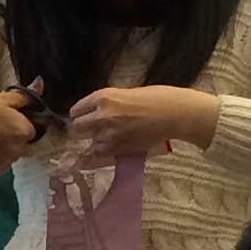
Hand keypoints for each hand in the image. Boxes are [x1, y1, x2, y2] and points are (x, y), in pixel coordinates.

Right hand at [0, 90, 41, 174]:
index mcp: (23, 131)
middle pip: (27, 146)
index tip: (9, 119)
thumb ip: (25, 95)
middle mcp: (18, 150)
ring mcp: (5, 163)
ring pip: (14, 157)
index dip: (22, 124)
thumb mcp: (1, 98)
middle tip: (0, 129)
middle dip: (18, 139)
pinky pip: (2, 165)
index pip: (33, 130)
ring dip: (8, 150)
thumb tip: (41, 84)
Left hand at [66, 84, 217, 163]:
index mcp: (102, 96)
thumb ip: (108, 104)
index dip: (80, 116)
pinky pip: (97, 155)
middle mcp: (100, 114)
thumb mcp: (125, 94)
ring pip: (87, 143)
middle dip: (82, 131)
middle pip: (76, 127)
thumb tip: (95, 114)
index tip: (85, 120)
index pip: (76, 110)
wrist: (174, 113)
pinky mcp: (117, 148)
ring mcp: (107, 133)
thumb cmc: (156, 99)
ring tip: (109, 140)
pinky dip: (99, 155)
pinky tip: (108, 151)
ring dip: (94, 143)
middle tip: (92, 132)